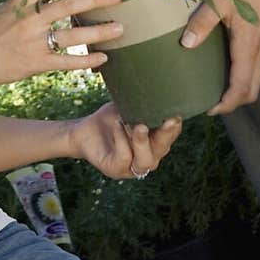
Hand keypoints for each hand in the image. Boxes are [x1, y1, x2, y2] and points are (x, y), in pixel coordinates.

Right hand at [0, 0, 123, 89]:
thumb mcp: (3, 10)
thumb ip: (26, 2)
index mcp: (21, 3)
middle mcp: (30, 21)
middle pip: (68, 5)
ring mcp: (35, 43)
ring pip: (73, 36)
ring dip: (99, 32)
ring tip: (120, 28)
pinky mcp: (37, 63)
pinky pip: (67, 62)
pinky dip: (87, 60)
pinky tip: (103, 58)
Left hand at [67, 102, 182, 179]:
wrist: (83, 131)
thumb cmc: (110, 120)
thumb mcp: (128, 109)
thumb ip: (142, 106)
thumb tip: (157, 89)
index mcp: (154, 144)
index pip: (169, 137)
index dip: (174, 127)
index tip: (176, 114)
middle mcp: (148, 158)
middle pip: (162, 149)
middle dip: (166, 135)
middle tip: (168, 120)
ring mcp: (132, 167)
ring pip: (146, 160)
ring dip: (143, 142)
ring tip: (139, 126)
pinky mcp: (115, 170)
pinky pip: (124, 158)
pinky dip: (122, 141)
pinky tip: (118, 126)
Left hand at [180, 0, 259, 113]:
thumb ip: (201, 23)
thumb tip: (186, 45)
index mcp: (250, 45)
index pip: (241, 87)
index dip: (226, 104)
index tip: (208, 110)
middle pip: (252, 88)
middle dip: (233, 101)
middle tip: (210, 102)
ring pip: (257, 76)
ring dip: (240, 87)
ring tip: (217, 86)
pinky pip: (259, 63)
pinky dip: (246, 73)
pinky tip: (228, 63)